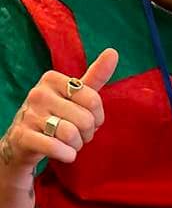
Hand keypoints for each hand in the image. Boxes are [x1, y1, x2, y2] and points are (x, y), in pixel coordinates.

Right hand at [0, 48, 118, 172]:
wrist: (23, 141)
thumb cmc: (56, 115)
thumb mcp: (74, 95)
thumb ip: (95, 76)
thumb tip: (113, 52)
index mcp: (52, 79)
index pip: (94, 100)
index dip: (97, 116)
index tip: (88, 118)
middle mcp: (38, 93)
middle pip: (85, 119)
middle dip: (87, 133)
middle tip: (78, 134)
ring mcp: (29, 115)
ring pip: (71, 134)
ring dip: (76, 145)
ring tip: (69, 143)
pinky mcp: (23, 137)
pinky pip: (56, 148)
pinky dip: (67, 155)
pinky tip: (63, 153)